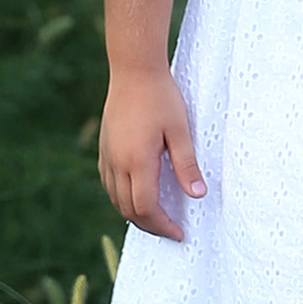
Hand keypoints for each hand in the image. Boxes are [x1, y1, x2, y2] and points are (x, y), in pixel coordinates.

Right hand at [99, 68, 206, 240]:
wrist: (134, 70)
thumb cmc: (161, 97)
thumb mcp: (180, 131)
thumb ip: (187, 165)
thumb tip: (198, 195)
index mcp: (138, 161)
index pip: (146, 208)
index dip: (162, 226)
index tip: (179, 233)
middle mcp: (118, 163)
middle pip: (129, 209)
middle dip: (150, 226)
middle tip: (170, 231)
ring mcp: (107, 155)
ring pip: (115, 199)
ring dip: (134, 214)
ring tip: (156, 218)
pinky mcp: (104, 147)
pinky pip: (108, 183)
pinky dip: (121, 197)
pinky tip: (135, 195)